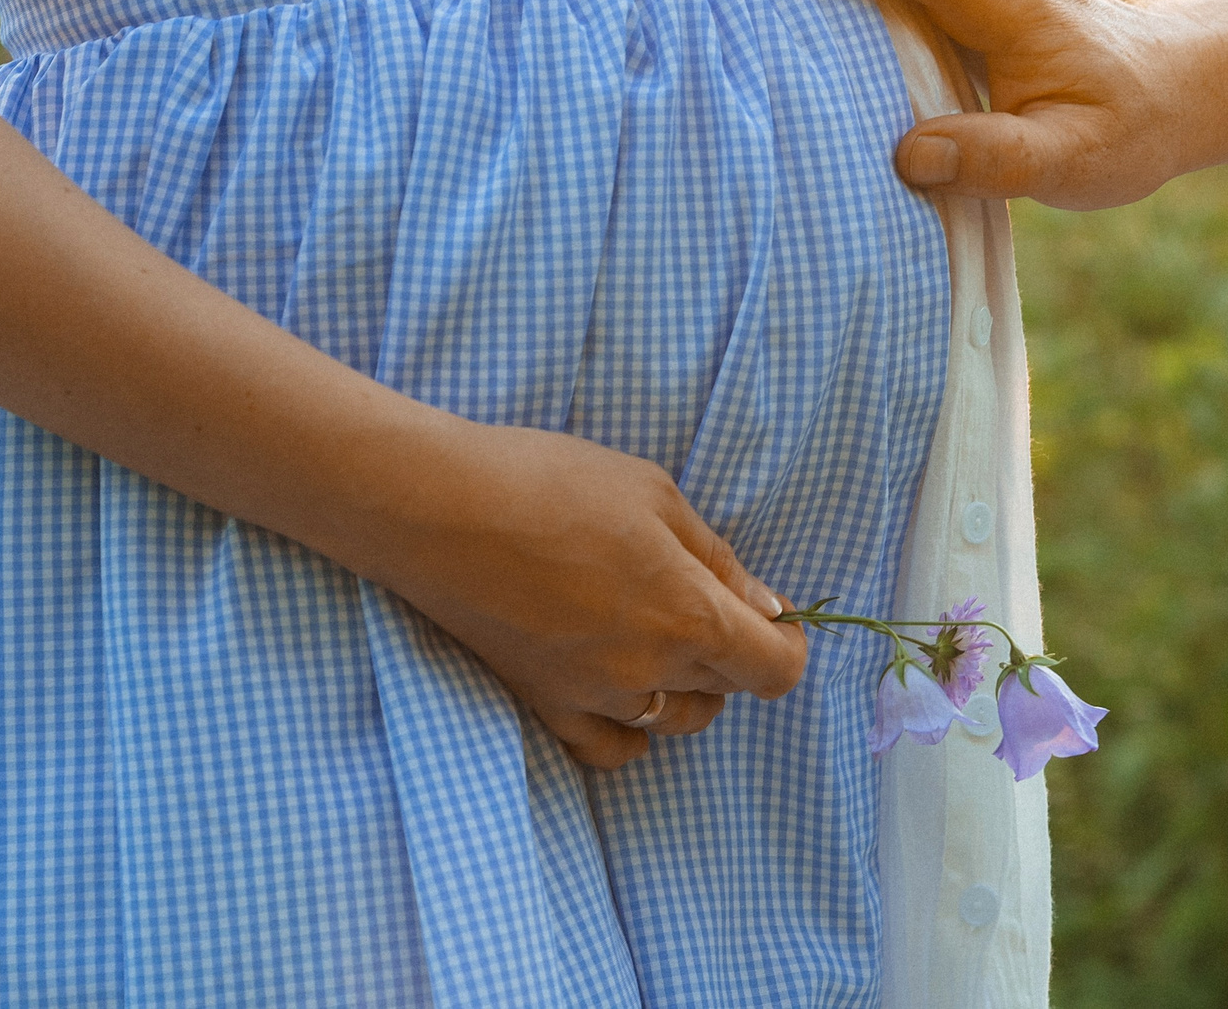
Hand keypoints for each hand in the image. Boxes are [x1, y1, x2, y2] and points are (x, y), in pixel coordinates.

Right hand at [354, 416, 808, 770]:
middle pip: (727, 688)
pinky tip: (624, 686)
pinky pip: (611, 745)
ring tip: (661, 630)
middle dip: (734, 648)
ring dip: (689, 684)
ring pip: (676, 719)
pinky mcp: (545, 704)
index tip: (778, 616)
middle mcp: (650, 671)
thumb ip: (716, 559)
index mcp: (689, 616)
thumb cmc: (551, 482)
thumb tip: (765, 606)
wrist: (439, 509)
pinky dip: (632, 724)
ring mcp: (595, 696)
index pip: (773, 669)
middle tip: (704, 595)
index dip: (788, 644)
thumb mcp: (655, 494)